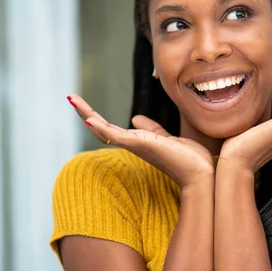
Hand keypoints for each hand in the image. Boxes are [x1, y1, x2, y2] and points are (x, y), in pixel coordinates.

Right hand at [67, 94, 213, 188]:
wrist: (201, 172)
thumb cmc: (188, 158)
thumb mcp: (167, 138)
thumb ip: (152, 129)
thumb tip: (136, 118)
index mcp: (137, 142)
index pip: (111, 128)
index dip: (96, 116)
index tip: (82, 105)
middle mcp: (132, 144)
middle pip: (101, 128)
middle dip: (85, 113)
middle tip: (70, 98)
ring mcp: (135, 145)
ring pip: (104, 130)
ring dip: (87, 115)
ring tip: (73, 101)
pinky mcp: (141, 145)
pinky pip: (115, 136)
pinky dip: (101, 128)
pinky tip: (89, 119)